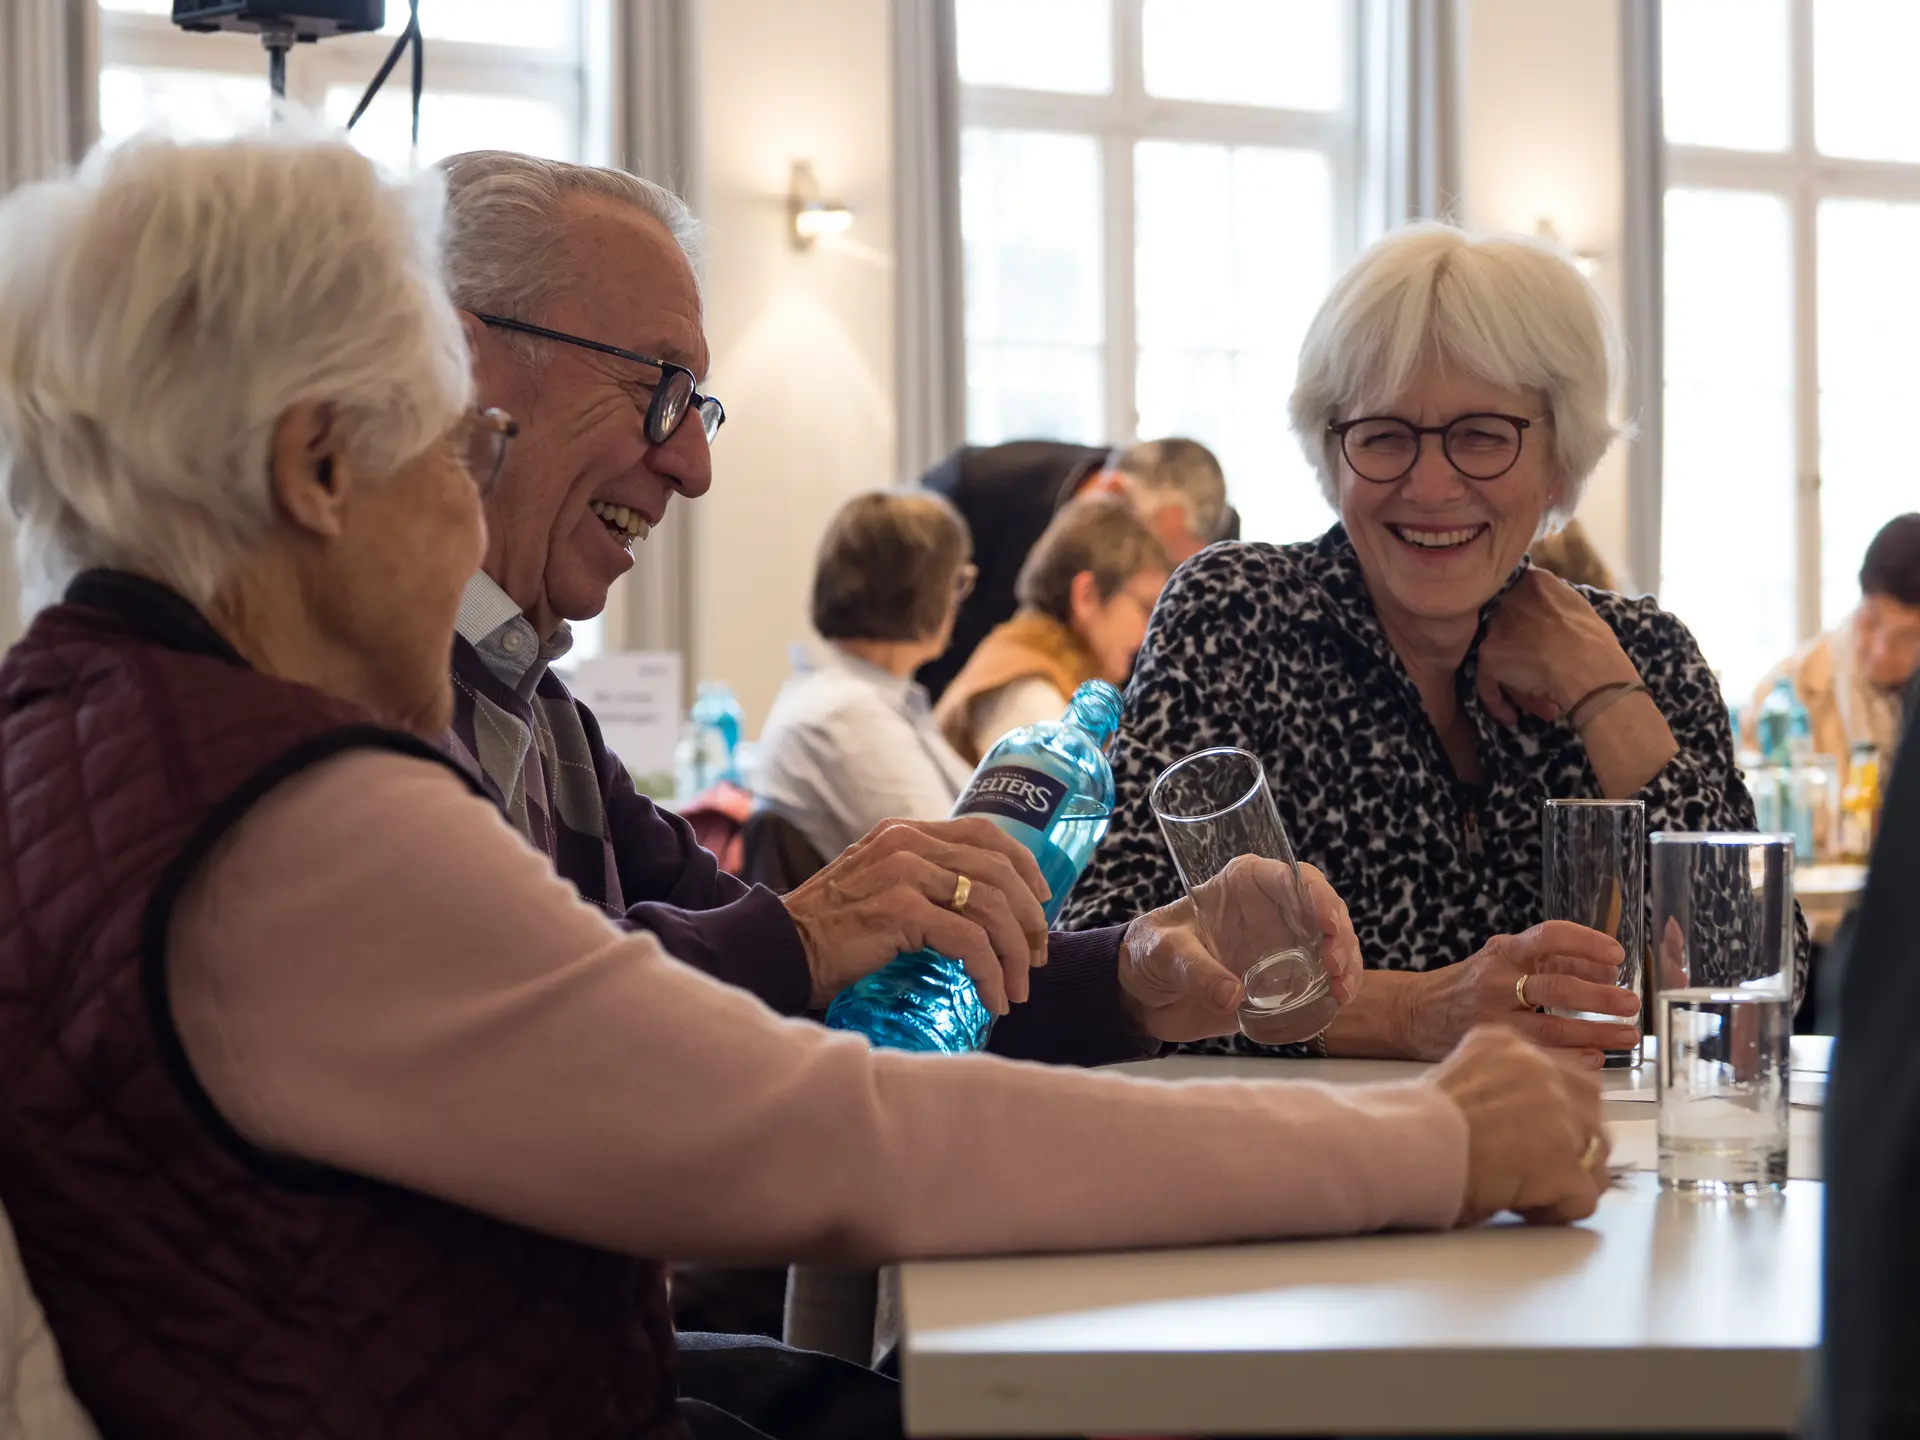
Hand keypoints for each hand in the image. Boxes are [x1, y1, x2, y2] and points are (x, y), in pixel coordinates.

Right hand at [783, 817, 1050, 1012]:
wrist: (780, 948)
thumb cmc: (827, 930)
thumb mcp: (875, 886)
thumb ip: (916, 881)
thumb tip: (973, 909)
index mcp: (904, 833)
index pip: (984, 832)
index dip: (1024, 865)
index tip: (1042, 902)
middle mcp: (906, 843)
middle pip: (999, 870)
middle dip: (1030, 918)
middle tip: (1037, 956)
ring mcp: (903, 874)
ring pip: (992, 907)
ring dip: (1016, 953)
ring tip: (1018, 988)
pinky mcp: (900, 911)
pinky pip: (968, 942)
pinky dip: (990, 974)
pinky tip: (993, 998)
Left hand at [1118, 858, 1361, 1042]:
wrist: (1142, 995)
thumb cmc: (1147, 953)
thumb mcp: (1163, 953)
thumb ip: (1194, 970)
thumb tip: (1232, 995)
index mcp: (1244, 885)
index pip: (1293, 877)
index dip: (1317, 897)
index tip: (1327, 924)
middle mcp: (1272, 911)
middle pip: (1324, 911)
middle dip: (1341, 937)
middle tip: (1336, 968)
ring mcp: (1282, 946)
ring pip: (1332, 946)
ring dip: (1347, 966)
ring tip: (1341, 993)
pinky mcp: (1283, 980)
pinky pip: (1319, 981)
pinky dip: (1333, 991)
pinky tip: (1332, 1007)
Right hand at [1402, 921, 1639, 1065]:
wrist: (1415, 1011)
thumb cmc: (1469, 984)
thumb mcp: (1504, 960)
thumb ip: (1551, 962)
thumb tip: (1607, 970)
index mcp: (1504, 951)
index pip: (1550, 936)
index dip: (1586, 943)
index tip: (1617, 955)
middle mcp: (1497, 980)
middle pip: (1556, 986)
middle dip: (1600, 997)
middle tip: (1631, 1004)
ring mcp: (1494, 1016)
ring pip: (1552, 1025)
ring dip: (1595, 1032)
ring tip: (1626, 1034)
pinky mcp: (1491, 1045)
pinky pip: (1539, 1052)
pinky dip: (1571, 1056)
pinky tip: (1594, 1058)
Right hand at [1427, 1026, 1608, 1225]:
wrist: (1398, 1149)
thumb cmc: (1411, 1127)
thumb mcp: (1458, 1080)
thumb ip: (1498, 1087)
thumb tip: (1520, 1120)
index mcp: (1508, 1045)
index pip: (1563, 1075)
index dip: (1555, 1114)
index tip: (1535, 1135)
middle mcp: (1540, 1069)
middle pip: (1589, 1111)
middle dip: (1569, 1144)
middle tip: (1530, 1167)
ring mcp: (1558, 1114)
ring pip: (1595, 1155)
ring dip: (1567, 1177)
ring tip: (1524, 1189)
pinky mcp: (1563, 1162)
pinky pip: (1584, 1196)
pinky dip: (1558, 1210)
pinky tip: (1522, 1207)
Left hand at [1477, 569, 1638, 726]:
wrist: (1591, 669)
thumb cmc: (1597, 645)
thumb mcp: (1582, 611)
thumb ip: (1559, 607)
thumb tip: (1555, 617)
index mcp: (1537, 582)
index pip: (1524, 604)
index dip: (1535, 632)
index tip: (1548, 648)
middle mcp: (1511, 599)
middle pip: (1512, 634)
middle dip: (1530, 660)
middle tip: (1550, 679)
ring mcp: (1497, 628)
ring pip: (1503, 660)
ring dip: (1522, 685)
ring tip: (1546, 704)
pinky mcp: (1489, 656)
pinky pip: (1487, 684)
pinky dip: (1497, 702)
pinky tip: (1511, 716)